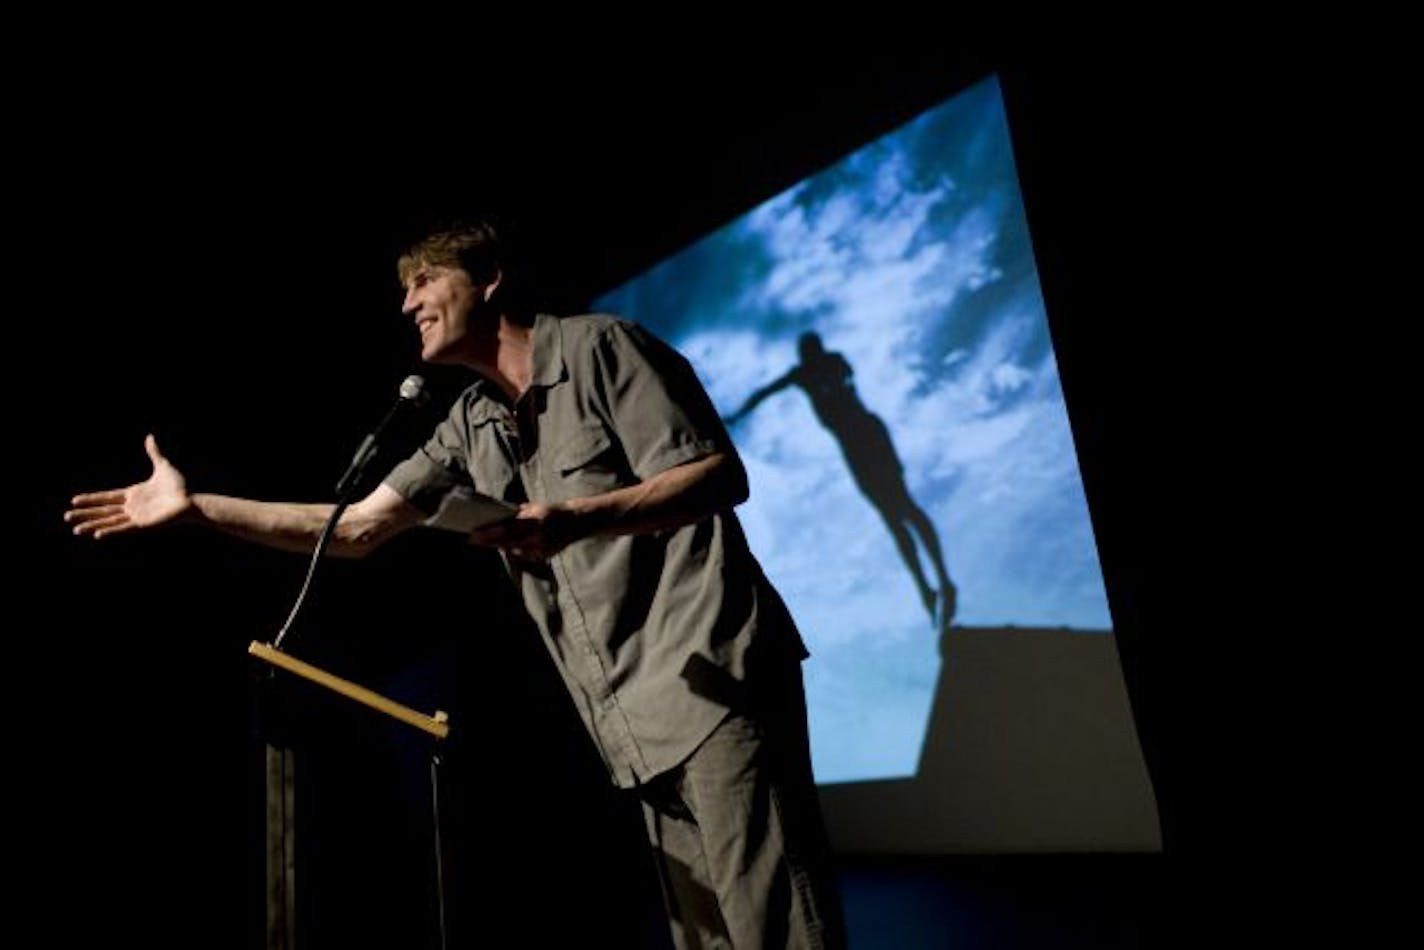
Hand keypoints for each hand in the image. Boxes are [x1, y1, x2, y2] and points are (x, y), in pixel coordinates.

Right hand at [65, 434, 192, 538]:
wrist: (191, 500)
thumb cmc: (180, 486)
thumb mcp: (163, 466)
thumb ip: (154, 453)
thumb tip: (149, 436)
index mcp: (133, 494)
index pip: (106, 497)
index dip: (91, 499)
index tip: (75, 500)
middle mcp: (131, 507)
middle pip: (103, 511)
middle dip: (85, 514)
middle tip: (66, 517)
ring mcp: (135, 517)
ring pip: (108, 522)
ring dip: (92, 525)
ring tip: (76, 529)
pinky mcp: (142, 525)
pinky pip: (122, 529)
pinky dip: (110, 531)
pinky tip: (96, 534)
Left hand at [468, 501, 580, 560]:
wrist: (577, 522)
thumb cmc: (553, 511)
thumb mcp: (535, 507)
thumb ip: (518, 513)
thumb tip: (498, 515)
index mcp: (535, 520)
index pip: (507, 528)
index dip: (490, 532)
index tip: (475, 532)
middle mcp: (538, 535)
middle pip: (507, 541)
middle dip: (488, 540)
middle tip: (472, 539)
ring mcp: (541, 547)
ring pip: (513, 549)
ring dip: (498, 545)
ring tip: (483, 542)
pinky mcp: (543, 555)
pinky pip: (523, 554)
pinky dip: (513, 549)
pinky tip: (504, 546)